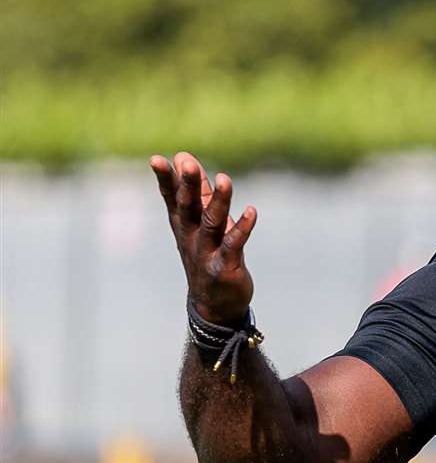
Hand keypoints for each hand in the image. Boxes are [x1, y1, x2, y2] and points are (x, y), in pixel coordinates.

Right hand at [151, 151, 258, 325]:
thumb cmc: (208, 256)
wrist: (215, 305)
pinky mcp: (225, 266)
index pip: (172, 199)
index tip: (157, 159)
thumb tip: (185, 158)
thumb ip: (197, 192)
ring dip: (218, 201)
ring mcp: (207, 252)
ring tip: (225, 179)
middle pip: (188, 208)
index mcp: (184, 225)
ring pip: (211, 223)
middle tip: (186, 163)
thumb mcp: (200, 223)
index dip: (165, 180)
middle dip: (187, 185)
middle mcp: (191, 237)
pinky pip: (234, 245)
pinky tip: (252, 211)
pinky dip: (242, 228)